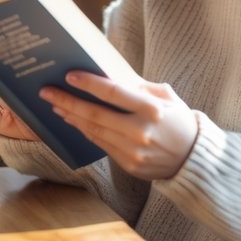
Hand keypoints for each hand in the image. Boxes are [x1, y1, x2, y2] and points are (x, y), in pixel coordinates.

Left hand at [40, 72, 198, 179]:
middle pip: (95, 114)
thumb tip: (112, 76)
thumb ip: (142, 87)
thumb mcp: (168, 98)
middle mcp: (141, 131)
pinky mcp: (128, 164)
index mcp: (153, 109)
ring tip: (56, 105)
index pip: (114, 93)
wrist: (192, 158)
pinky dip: (84, 131)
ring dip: (71, 117)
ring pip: (93, 131)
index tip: (69, 76)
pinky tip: (73, 120)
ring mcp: (133, 150)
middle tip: (47, 92)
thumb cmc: (179, 121)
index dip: (89, 84)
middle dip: (68, 101)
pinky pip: (100, 144)